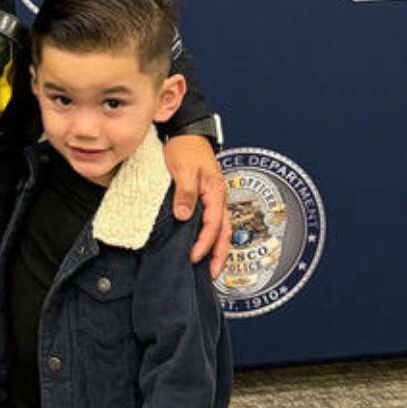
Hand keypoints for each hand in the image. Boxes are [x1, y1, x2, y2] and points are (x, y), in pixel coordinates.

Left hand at [163, 134, 228, 279]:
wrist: (187, 133)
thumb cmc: (185, 148)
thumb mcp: (182, 169)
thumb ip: (185, 193)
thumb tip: (185, 216)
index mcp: (215, 193)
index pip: (213, 225)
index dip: (204, 243)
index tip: (193, 257)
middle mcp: (218, 198)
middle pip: (224, 232)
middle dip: (219, 255)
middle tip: (211, 274)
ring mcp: (214, 198)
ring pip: (220, 228)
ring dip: (216, 248)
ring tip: (210, 267)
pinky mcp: (206, 197)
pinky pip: (212, 221)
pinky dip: (210, 236)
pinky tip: (202, 244)